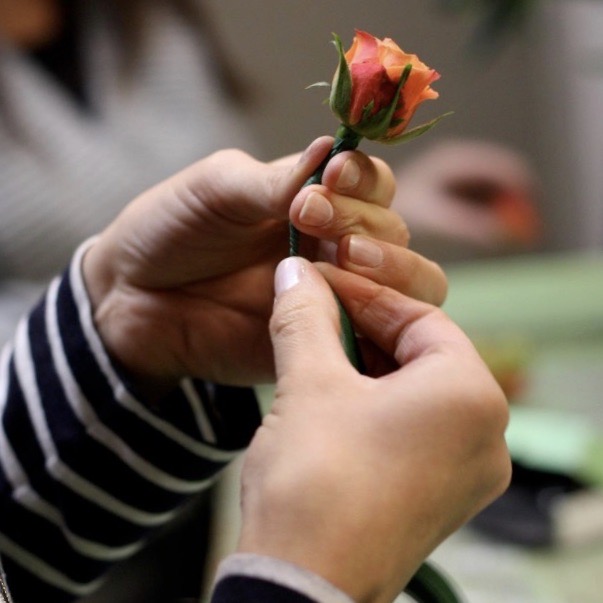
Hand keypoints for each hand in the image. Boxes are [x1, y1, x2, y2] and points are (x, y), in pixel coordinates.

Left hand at [82, 138, 445, 390]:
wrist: (132, 297)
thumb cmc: (172, 229)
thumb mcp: (217, 188)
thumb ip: (273, 179)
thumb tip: (334, 147)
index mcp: (316, 201)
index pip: (374, 186)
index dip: (364, 180)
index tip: (330, 179)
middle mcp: (334, 247)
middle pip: (396, 234)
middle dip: (366, 222)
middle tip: (310, 219)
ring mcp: (334, 297)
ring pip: (406, 286)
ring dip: (387, 268)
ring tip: (338, 258)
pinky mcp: (324, 344)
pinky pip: (375, 339)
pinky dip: (377, 322)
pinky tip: (343, 310)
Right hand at [237, 257, 510, 602]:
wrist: (301, 586)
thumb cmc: (316, 482)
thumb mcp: (307, 381)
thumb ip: (304, 315)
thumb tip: (294, 272)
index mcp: (470, 396)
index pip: (420, 317)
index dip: (365, 294)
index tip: (323, 282)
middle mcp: (484, 436)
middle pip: (420, 354)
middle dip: (363, 330)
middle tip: (317, 312)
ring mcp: (464, 473)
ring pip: (414, 392)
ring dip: (365, 366)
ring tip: (317, 350)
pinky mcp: (439, 498)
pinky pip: (412, 429)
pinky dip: (375, 404)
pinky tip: (333, 397)